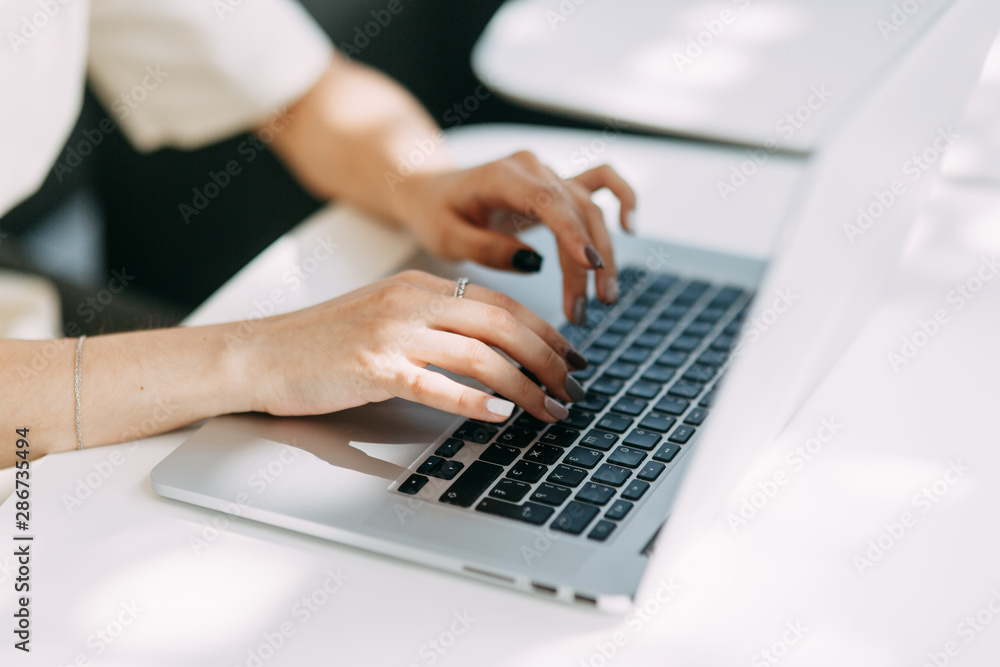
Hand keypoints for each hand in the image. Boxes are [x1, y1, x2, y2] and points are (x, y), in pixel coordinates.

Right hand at [242, 270, 589, 423]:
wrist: (259, 354)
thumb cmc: (320, 343)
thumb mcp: (382, 316)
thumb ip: (430, 323)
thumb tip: (485, 348)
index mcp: (417, 287)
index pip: (498, 303)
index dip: (544, 330)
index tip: (570, 355)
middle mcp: (410, 302)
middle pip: (502, 324)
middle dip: (548, 358)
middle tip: (574, 386)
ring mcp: (391, 333)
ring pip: (480, 354)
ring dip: (525, 384)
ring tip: (550, 408)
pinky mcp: (372, 367)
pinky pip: (435, 383)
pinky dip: (474, 400)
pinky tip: (501, 414)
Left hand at [391, 152, 636, 325]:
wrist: (432, 193)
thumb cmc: (438, 214)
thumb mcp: (447, 237)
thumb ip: (485, 248)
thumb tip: (532, 262)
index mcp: (503, 176)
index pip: (548, 201)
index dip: (573, 233)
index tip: (591, 266)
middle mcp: (533, 169)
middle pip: (577, 212)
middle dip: (589, 263)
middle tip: (587, 309)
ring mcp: (550, 174)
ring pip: (591, 209)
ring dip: (604, 253)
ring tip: (603, 299)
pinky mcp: (559, 186)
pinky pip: (600, 182)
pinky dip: (621, 197)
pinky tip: (630, 226)